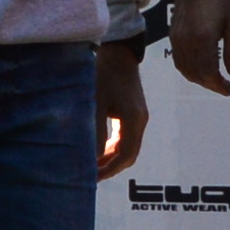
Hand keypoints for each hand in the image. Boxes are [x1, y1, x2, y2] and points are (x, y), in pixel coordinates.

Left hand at [95, 44, 150, 177]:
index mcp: (133, 119)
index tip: (91, 177)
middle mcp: (140, 121)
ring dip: (111, 158)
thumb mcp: (95, 104)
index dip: (109, 170)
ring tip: (91, 166)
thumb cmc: (103, 74)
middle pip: (129, 155)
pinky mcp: (134, 113)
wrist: (117, 53)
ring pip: (128, 148)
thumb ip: (95, 132)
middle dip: (110, 168)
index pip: (126, 156)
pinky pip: (126, 138)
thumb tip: (91, 159)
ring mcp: (139, 117)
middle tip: (89, 176)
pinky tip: (98, 150)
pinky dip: (113, 147)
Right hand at [170, 0, 229, 95]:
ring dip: (200, 79)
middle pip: (197, 74)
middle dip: (211, 84)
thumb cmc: (221, 0)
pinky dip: (189, 70)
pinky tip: (199, 70)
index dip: (218, 85)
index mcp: (204, 39)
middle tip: (224, 86)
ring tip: (213, 80)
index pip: (209, 73)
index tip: (228, 89)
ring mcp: (177, 40)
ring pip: (186, 70)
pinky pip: (178, 61)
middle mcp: (187, 42)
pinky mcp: (173, 36)